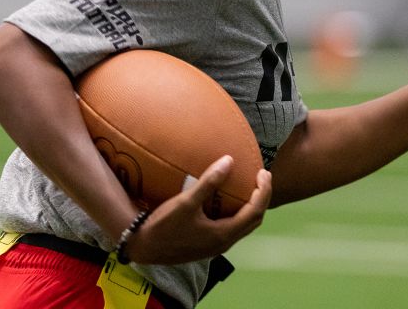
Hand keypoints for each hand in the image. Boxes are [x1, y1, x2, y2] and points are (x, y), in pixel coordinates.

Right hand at [122, 156, 271, 264]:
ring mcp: (215, 246)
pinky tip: (225, 202)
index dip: (264, 192)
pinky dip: (236, 213)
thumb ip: (209, 182)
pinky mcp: (207, 245)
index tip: (264, 173)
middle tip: (260, 178)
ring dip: (250, 207)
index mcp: (224, 234)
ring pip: (243, 227)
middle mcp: (224, 243)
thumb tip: (229, 160)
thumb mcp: (186, 202)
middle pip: (253, 221)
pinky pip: (231, 228)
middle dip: (261, 199)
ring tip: (248, 188)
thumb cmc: (164, 226)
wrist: (143, 246)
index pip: (255, 211)